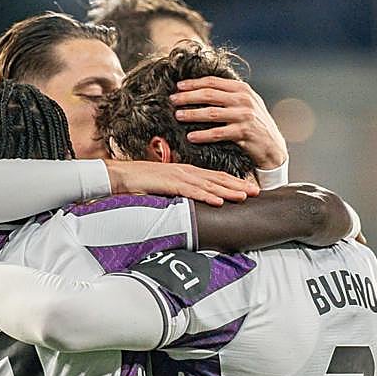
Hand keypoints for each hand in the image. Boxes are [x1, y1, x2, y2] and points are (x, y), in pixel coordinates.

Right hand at [104, 159, 258, 206]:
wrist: (119, 175)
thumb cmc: (140, 183)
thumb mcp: (165, 188)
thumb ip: (179, 193)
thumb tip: (192, 204)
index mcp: (186, 171)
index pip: (215, 176)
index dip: (233, 181)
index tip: (249, 188)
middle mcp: (185, 171)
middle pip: (217, 178)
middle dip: (238, 184)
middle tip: (257, 191)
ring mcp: (178, 176)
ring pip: (209, 184)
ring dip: (228, 190)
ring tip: (244, 196)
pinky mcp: (168, 183)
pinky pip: (191, 191)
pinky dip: (206, 195)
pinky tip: (218, 201)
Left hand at [171, 77, 288, 169]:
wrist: (273, 147)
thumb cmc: (256, 125)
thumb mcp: (247, 104)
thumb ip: (229, 95)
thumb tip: (201, 90)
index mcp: (242, 89)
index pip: (213, 82)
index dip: (193, 83)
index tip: (178, 87)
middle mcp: (244, 99)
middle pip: (209, 94)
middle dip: (188, 97)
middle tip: (172, 101)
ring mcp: (244, 115)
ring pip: (211, 113)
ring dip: (192, 114)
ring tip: (178, 116)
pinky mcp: (244, 132)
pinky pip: (218, 133)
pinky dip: (203, 135)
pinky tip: (191, 137)